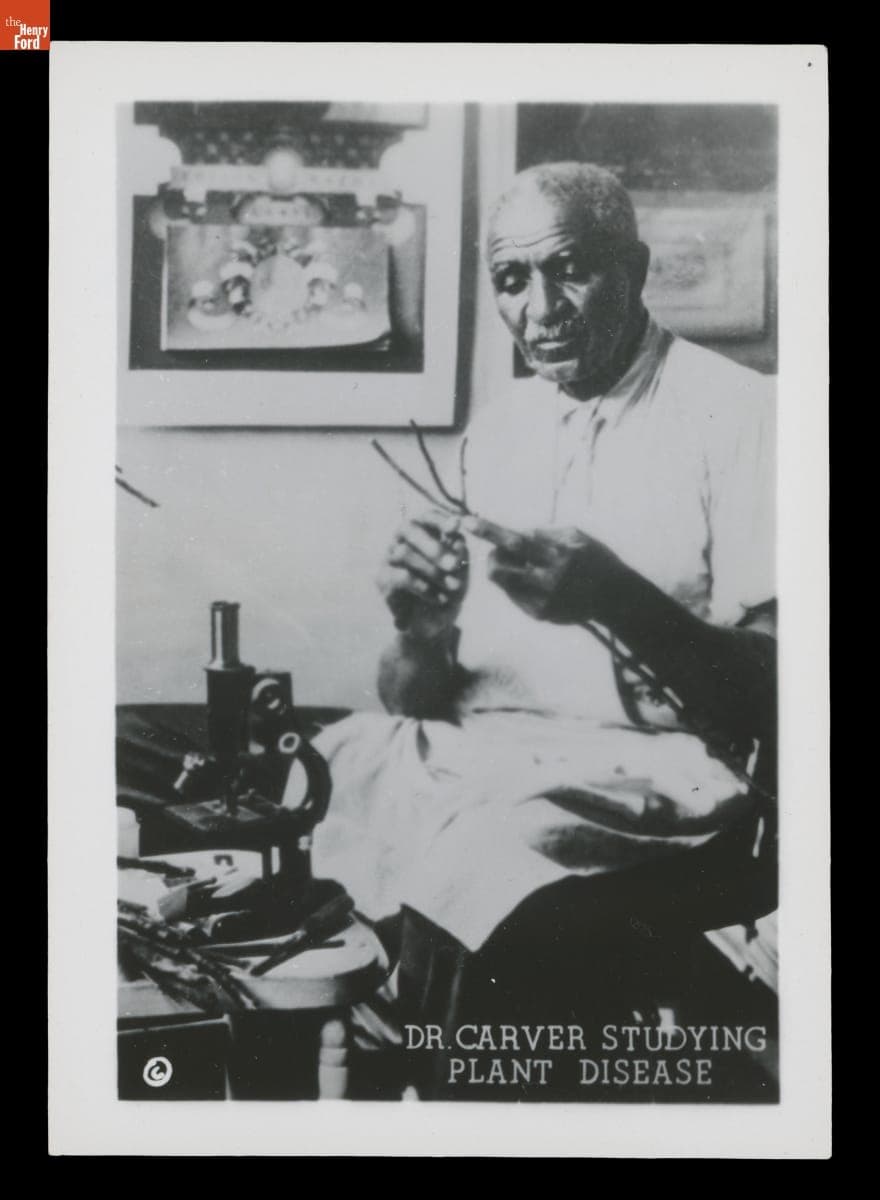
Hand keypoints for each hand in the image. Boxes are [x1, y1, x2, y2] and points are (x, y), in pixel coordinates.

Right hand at [377, 509, 468, 639]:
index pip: (426, 516)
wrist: (434, 624)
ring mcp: (388, 558)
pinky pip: (400, 576)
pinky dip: (423, 587)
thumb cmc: (449, 591)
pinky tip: (438, 599)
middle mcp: (401, 541)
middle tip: (453, 565)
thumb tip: (457, 538)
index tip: (456, 527)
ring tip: (453, 588)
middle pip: (408, 529)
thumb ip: (458, 553)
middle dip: (433, 546)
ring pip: (404, 553)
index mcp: (422, 533)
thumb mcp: (461, 573)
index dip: (440, 519)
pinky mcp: (382, 579)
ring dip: (432, 571)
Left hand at [465, 516, 622, 625]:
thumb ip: (545, 534)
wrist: (613, 597)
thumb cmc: (592, 558)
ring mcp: (542, 600)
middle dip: (492, 555)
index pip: (514, 542)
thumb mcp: (575, 536)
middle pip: (499, 567)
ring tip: (520, 564)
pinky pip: (513, 594)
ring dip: (502, 568)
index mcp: (558, 555)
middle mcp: (548, 580)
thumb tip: (517, 533)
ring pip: (502, 582)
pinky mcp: (539, 614)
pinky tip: (533, 580)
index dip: (489, 531)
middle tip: (499, 550)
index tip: (466, 522)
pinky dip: (516, 583)